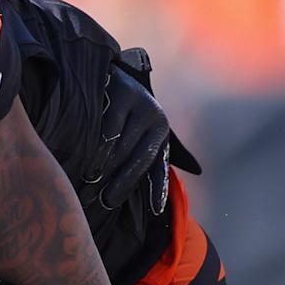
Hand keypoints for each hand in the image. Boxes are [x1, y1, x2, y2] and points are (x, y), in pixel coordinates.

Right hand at [81, 66, 170, 215]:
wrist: (108, 74)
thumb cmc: (125, 109)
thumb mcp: (143, 127)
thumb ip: (158, 150)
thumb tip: (198, 168)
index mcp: (161, 130)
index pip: (158, 164)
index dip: (157, 188)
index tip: (156, 210)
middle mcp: (155, 116)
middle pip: (137, 158)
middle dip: (120, 183)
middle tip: (106, 202)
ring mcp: (139, 104)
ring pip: (120, 146)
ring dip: (104, 169)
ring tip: (90, 186)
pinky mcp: (122, 93)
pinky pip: (108, 129)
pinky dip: (97, 148)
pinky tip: (86, 161)